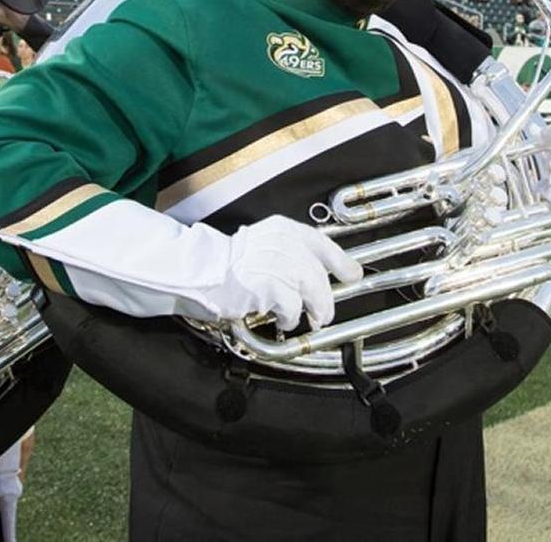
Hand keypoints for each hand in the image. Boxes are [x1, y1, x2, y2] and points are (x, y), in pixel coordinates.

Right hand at [216, 216, 362, 330]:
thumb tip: (312, 275)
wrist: (197, 270)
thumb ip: (286, 254)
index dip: (342, 261)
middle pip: (319, 273)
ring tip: (311, 320)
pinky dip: (290, 317)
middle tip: (325, 313)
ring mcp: (278, 263)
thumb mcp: (261, 246)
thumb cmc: (224, 263)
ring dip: (315, 309)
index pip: (322, 243)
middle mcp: (284, 242)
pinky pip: (292, 306)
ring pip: (312, 290)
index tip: (353, 274)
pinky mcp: (269, 285)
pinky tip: (283, 321)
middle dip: (326, 297)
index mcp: (283, 229)